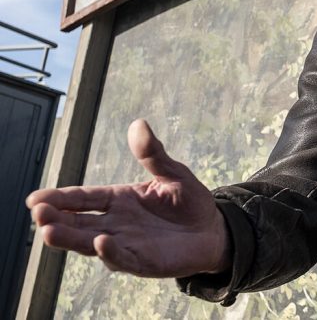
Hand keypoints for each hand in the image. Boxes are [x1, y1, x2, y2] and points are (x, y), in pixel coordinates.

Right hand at [26, 119, 229, 277]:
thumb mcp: (172, 172)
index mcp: (119, 199)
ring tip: (50, 232)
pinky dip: (110, 252)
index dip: (59, 198)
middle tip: (38, 214)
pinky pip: (122, 258)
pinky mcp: (142, 260)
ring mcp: (126, 243)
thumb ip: (153, 154)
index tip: (34, 199)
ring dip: (70, 239)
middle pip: (77, 222)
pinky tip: (100, 242)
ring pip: (90, 243)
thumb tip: (138, 124)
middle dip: (55, 219)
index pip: (82, 198)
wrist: (212, 229)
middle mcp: (116, 223)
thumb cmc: (189, 201)